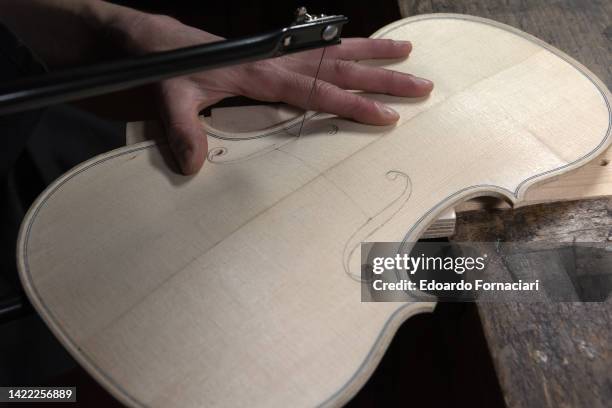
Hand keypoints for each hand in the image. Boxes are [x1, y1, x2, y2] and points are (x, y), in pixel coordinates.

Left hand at [123, 14, 433, 173]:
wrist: (153, 41)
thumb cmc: (164, 67)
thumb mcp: (167, 97)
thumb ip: (180, 129)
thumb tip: (193, 166)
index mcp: (264, 73)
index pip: (320, 91)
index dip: (354, 106)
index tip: (389, 117)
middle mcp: (279, 61)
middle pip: (342, 68)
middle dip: (384, 77)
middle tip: (422, 83)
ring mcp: (279, 54)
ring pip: (336, 51)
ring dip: (373, 52)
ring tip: (408, 50)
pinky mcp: (273, 53)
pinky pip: (317, 48)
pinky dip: (344, 46)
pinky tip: (361, 48)